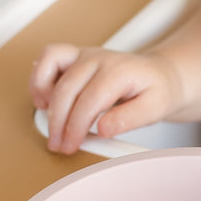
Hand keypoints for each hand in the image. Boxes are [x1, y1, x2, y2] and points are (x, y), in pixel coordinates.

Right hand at [30, 43, 183, 153]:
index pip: (89, 100)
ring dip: (43, 95)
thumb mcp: (155, 108)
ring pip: (51, 64)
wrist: (160, 75)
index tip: (72, 145)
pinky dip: (40, 78)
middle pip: (66, 88)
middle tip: (60, 145)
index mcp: (120, 70)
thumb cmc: (156, 90)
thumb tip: (103, 129)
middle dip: (58, 122)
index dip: (76, 127)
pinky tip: (45, 101)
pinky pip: (49, 57)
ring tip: (51, 120)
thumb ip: (131, 119)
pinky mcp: (76, 57)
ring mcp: (86, 54)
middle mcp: (100, 58)